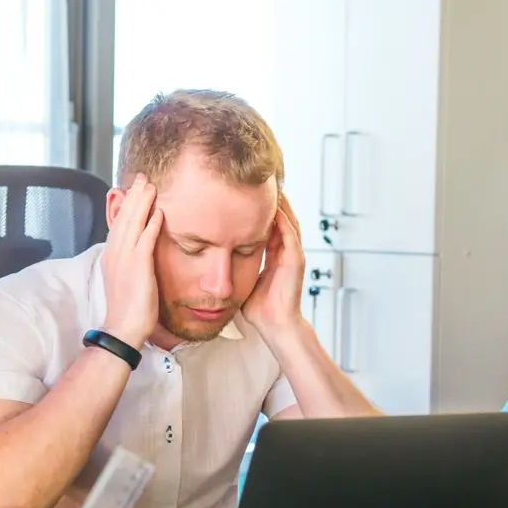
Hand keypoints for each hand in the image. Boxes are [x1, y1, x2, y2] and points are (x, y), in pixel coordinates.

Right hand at [100, 174, 163, 347]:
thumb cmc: (127, 308)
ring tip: (149, 186)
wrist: (122, 328)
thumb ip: (129, 262)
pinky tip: (159, 212)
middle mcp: (115, 253)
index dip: (126, 205)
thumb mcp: (124, 279)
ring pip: (132, 223)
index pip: (118, 224)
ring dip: (142, 203)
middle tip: (142, 178)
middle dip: (133, 196)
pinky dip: (151, 224)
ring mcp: (124, 258)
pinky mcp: (137, 266)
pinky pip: (145, 240)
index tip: (133, 190)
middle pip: (124, 218)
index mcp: (111, 256)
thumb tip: (138, 252)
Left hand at [242, 194, 305, 332]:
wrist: (274, 324)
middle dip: (271, 201)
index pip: (269, 226)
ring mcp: (292, 255)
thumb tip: (212, 263)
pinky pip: (290, 234)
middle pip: (281, 218)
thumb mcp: (243, 280)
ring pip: (288, 221)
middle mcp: (285, 252)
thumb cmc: (260, 309)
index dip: (260, 211)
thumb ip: (234, 268)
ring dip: (280, 205)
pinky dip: (283, 220)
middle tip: (261, 183)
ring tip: (270, 187)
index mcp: (274, 256)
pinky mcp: (295, 260)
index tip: (247, 195)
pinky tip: (275, 208)